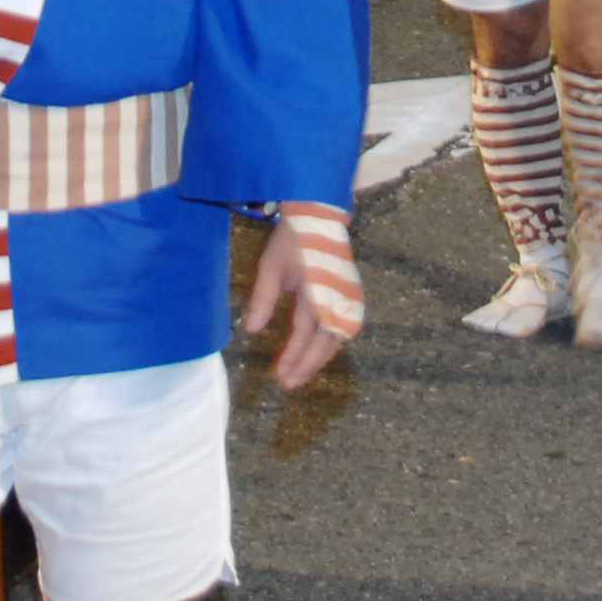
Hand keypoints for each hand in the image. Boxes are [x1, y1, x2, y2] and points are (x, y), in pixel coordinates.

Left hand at [239, 204, 360, 389]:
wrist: (319, 216)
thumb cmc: (292, 240)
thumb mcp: (270, 267)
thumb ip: (262, 299)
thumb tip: (252, 332)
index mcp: (316, 290)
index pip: (305, 333)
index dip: (293, 356)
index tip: (280, 376)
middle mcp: (336, 297)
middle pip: (325, 342)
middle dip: (307, 365)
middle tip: (289, 384)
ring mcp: (346, 296)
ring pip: (337, 337)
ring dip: (319, 357)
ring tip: (301, 372)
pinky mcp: (349, 294)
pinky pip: (343, 326)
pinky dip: (330, 343)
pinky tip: (317, 351)